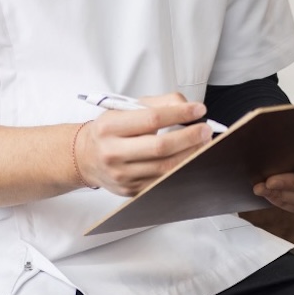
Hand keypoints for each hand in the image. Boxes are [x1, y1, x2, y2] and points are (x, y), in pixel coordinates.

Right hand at [76, 93, 212, 195]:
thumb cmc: (110, 131)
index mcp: (110, 127)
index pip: (152, 119)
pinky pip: (163, 181)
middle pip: (161, 147)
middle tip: (206, 129)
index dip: (179, 114)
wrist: (86, 157)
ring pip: (166, 167)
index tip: (198, 109)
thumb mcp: (126, 109)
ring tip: (203, 143)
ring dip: (191, 154)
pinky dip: (181, 169)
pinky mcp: (131, 190)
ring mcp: (122, 175)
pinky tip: (191, 159)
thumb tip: (188, 107)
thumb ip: (158, 103)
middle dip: (190, 137)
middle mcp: (113, 153)